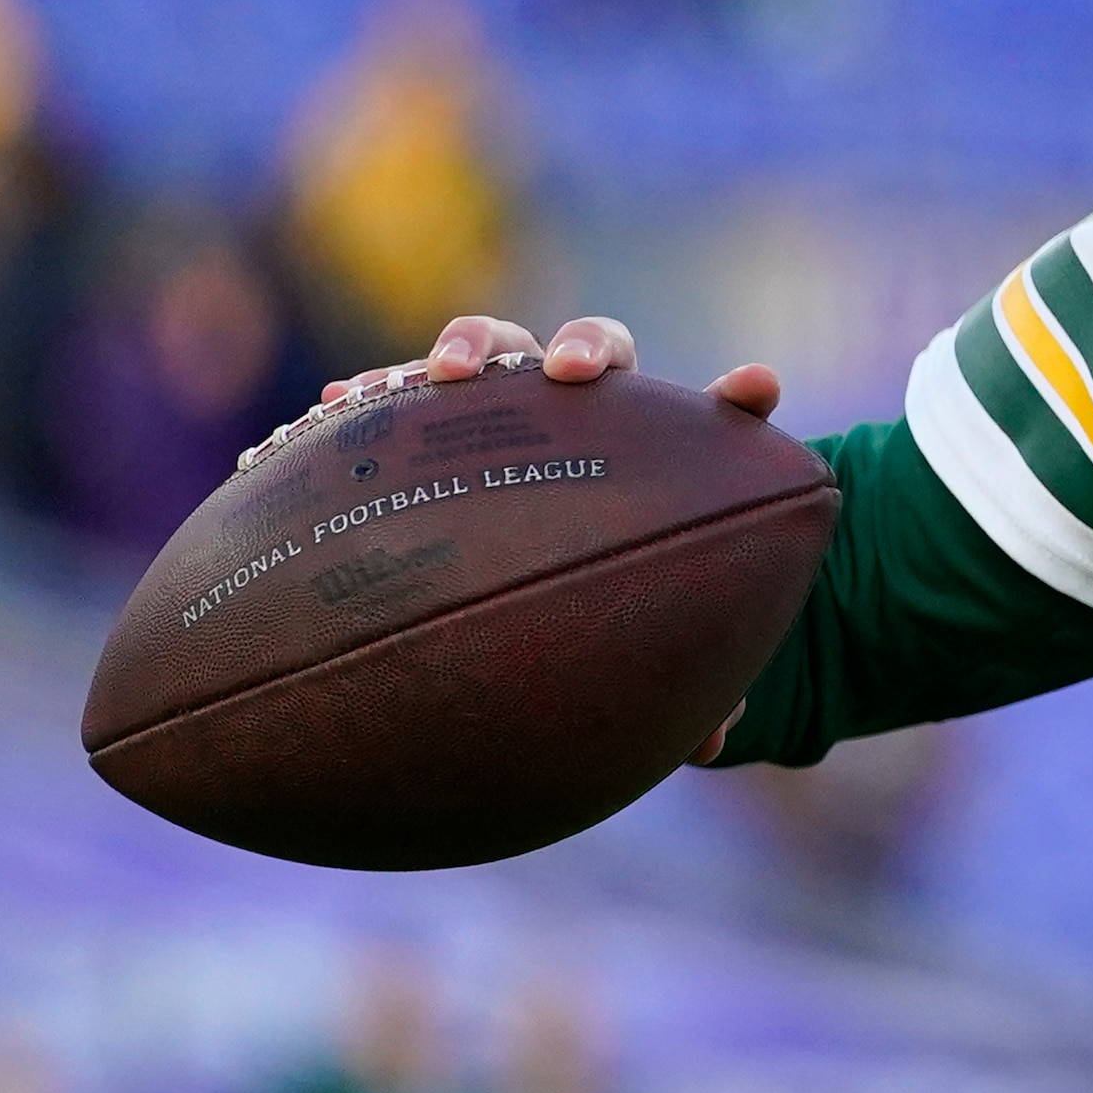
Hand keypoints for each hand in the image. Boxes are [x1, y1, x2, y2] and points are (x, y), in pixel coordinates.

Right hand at [330, 319, 789, 771]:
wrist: (532, 577)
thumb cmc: (604, 605)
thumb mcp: (644, 644)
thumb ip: (688, 683)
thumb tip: (711, 744)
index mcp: (658, 453)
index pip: (715, 414)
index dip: (740, 397)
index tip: (758, 390)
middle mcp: (586, 411)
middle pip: (597, 350)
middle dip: (585, 350)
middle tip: (570, 377)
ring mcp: (508, 405)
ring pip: (495, 350)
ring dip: (473, 348)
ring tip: (444, 377)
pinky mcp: (435, 421)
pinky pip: (399, 398)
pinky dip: (370, 395)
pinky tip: (334, 407)